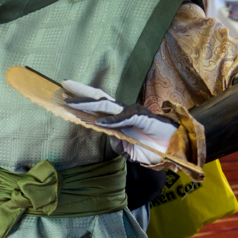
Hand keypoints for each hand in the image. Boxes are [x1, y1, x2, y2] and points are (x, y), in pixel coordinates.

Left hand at [61, 79, 177, 166]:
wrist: (175, 148)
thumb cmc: (153, 147)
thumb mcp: (129, 151)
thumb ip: (118, 144)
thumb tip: (108, 135)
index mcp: (119, 119)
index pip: (97, 107)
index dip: (82, 102)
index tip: (65, 98)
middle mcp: (123, 112)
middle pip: (98, 98)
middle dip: (80, 92)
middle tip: (63, 86)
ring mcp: (131, 113)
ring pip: (106, 104)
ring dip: (88, 103)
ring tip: (71, 102)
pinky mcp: (142, 117)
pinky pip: (124, 118)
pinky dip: (112, 120)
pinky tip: (100, 122)